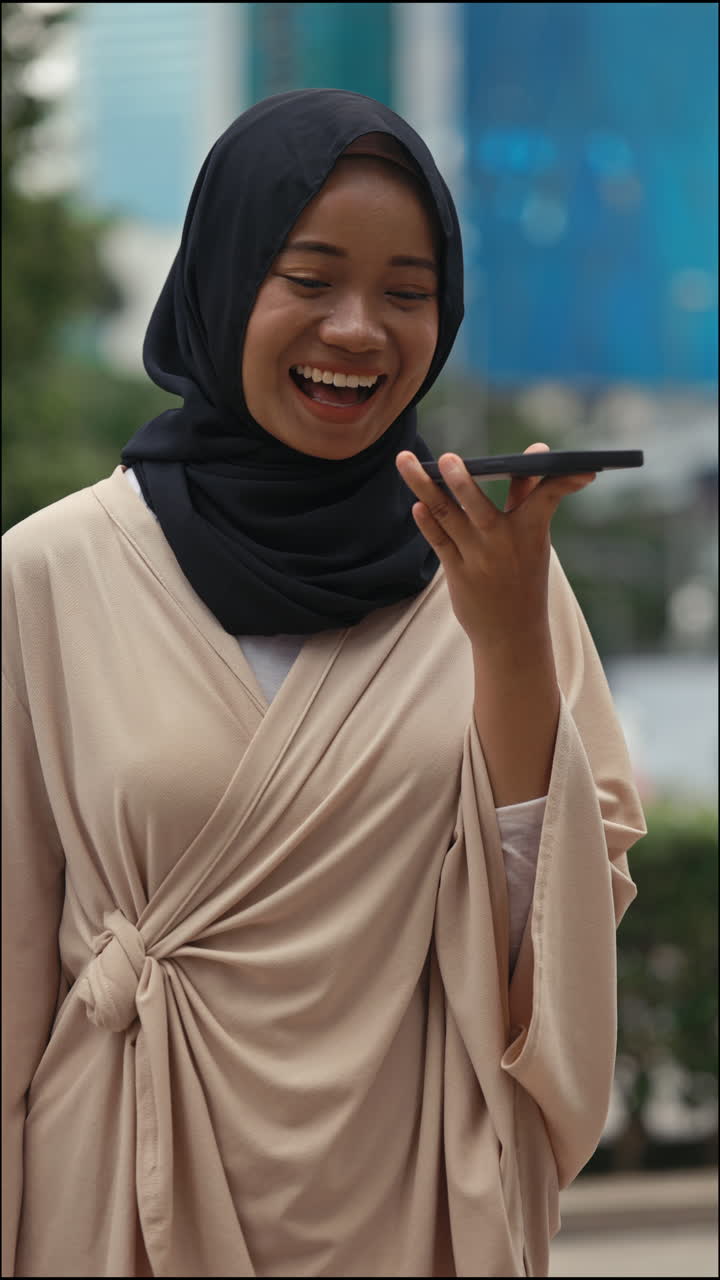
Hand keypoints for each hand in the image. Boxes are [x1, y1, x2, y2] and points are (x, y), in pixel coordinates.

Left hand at [396, 443, 594, 651]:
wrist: (512, 633)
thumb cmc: (524, 575)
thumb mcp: (534, 537)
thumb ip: (527, 493)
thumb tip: (537, 450)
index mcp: (531, 531)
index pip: (546, 497)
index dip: (562, 480)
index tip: (579, 469)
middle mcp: (503, 542)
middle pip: (478, 506)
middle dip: (462, 482)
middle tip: (448, 459)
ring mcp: (478, 558)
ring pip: (447, 515)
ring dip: (424, 487)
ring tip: (405, 460)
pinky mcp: (457, 572)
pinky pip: (438, 541)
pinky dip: (427, 522)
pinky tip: (417, 504)